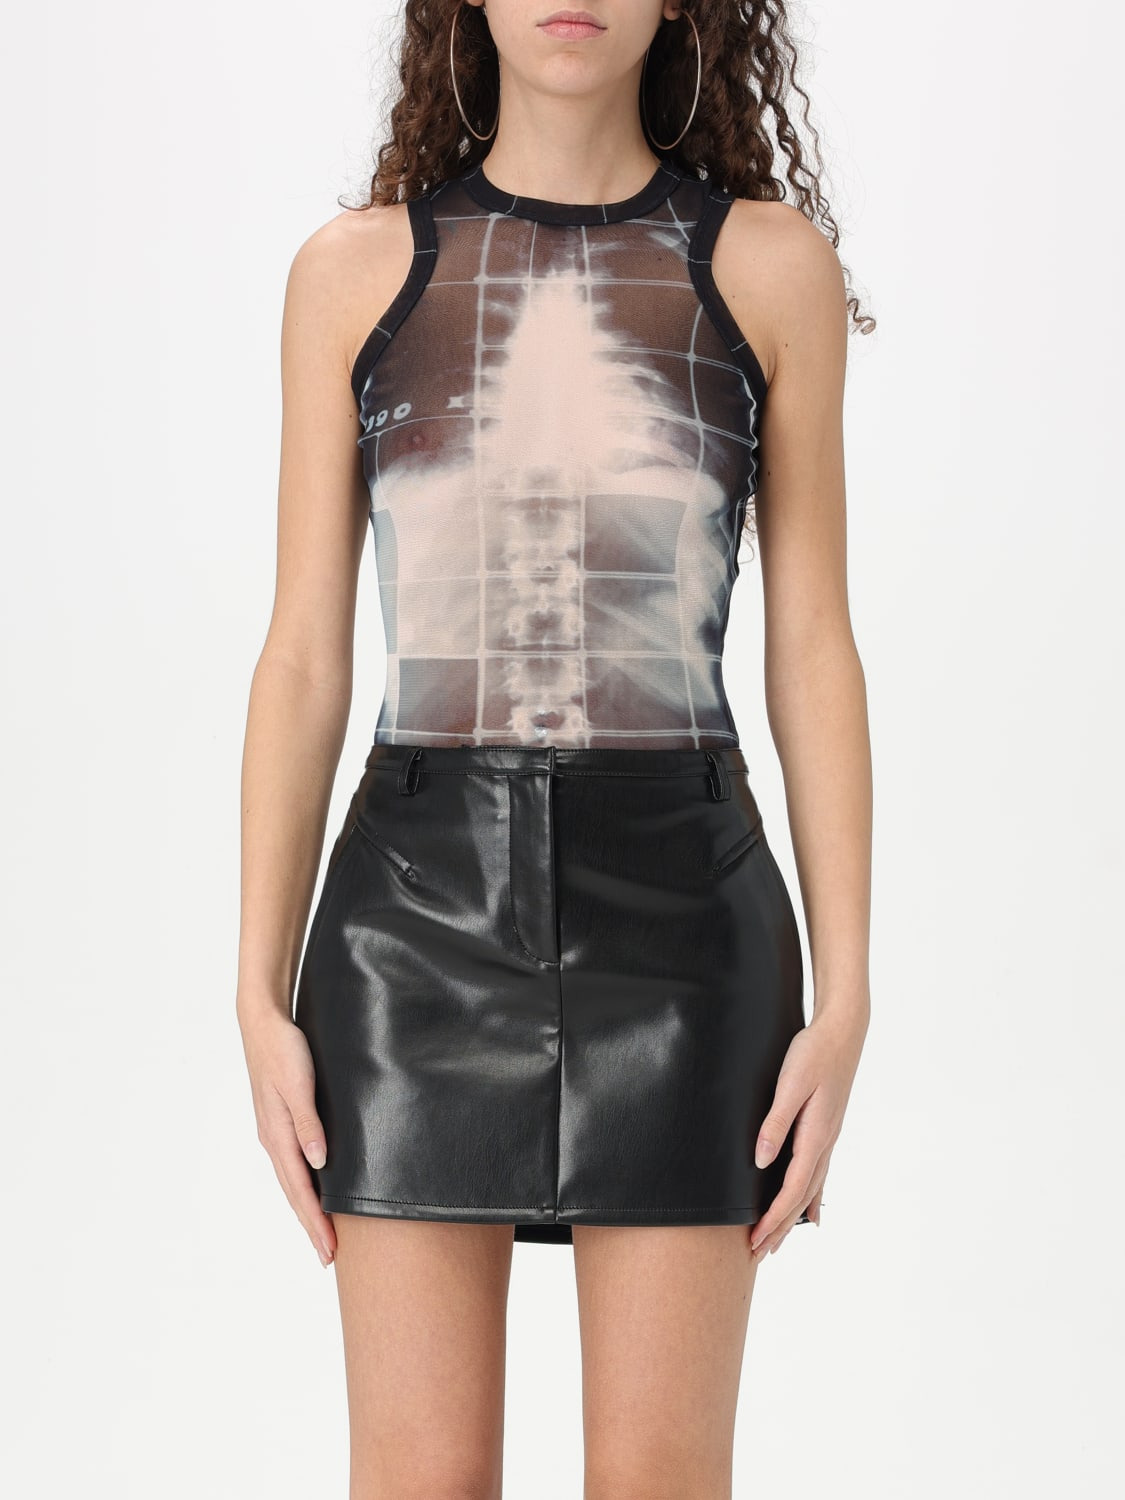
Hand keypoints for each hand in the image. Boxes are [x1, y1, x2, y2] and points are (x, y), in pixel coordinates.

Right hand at [239, 1005, 336, 1268]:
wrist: (262, 1021)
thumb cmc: (283, 1048)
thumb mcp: (298, 1083)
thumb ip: (308, 1122)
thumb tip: (319, 1162)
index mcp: (278, 1135)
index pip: (300, 1190)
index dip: (315, 1221)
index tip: (329, 1250)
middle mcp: (274, 1138)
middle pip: (295, 1192)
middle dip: (312, 1225)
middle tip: (330, 1256)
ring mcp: (275, 1130)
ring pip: (293, 1179)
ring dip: (308, 1207)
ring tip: (323, 1231)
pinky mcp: (280, 1119)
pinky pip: (293, 1161)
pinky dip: (303, 1183)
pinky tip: (314, 1187)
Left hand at [747, 1002, 866, 1259]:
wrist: (843, 1030)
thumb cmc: (814, 1053)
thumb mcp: (790, 1084)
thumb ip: (776, 1123)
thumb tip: (761, 1162)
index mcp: (815, 1135)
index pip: (792, 1190)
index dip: (773, 1218)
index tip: (755, 1240)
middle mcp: (825, 1142)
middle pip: (801, 1197)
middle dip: (781, 1227)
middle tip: (760, 1253)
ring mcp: (828, 1137)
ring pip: (810, 1188)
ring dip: (793, 1216)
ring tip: (780, 1239)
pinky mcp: (827, 1127)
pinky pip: (818, 1173)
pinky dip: (811, 1197)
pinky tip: (812, 1211)